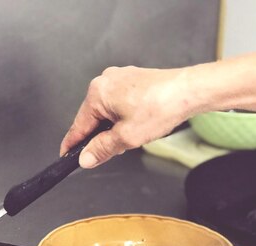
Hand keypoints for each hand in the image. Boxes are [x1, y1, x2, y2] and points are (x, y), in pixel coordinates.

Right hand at [60, 66, 196, 167]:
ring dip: (114, 128)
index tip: (66, 155)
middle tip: (113, 152)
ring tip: (133, 135)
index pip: (78, 125)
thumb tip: (86, 158)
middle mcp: (105, 81)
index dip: (73, 144)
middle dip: (100, 137)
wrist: (190, 91)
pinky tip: (138, 125)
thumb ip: (102, 149)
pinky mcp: (133, 81)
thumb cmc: (161, 107)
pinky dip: (124, 118)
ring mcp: (120, 79)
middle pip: (93, 118)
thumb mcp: (126, 137)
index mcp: (98, 93)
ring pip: (107, 112)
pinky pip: (119, 103)